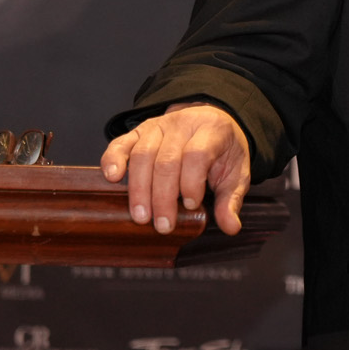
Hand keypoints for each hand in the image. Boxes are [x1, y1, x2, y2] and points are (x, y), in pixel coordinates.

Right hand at [100, 102, 251, 235]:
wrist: (212, 122)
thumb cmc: (223, 151)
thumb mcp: (236, 173)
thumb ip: (231, 200)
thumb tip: (231, 227)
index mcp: (212, 131)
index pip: (196, 155)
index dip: (191, 182)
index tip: (191, 205)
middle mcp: (183, 124)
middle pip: (166, 160)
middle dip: (163, 196)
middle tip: (163, 225)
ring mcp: (158, 125)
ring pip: (142, 154)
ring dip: (139, 188)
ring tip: (141, 216)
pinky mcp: (139, 131)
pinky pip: (122, 143)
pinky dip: (113, 159)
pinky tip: (112, 178)